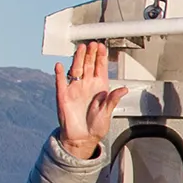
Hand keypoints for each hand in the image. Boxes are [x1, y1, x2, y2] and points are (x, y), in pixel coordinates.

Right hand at [55, 41, 131, 160]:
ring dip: (77, 59)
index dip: (100, 57)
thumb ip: (113, 100)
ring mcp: (74, 89)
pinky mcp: (64, 96)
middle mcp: (87, 85)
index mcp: (99, 88)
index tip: (102, 47)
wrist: (82, 138)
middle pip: (88, 65)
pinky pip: (60, 82)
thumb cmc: (96, 126)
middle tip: (92, 43)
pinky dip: (59, 74)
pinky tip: (59, 65)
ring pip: (75, 69)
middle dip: (90, 54)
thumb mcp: (107, 112)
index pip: (100, 68)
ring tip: (80, 48)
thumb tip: (123, 89)